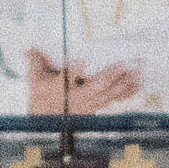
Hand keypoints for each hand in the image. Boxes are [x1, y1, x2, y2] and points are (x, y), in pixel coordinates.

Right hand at [18, 48, 145, 117]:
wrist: (47, 119)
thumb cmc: (42, 93)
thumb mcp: (34, 77)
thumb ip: (35, 61)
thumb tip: (30, 49)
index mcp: (57, 90)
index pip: (63, 81)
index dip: (73, 72)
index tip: (80, 60)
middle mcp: (75, 99)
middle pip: (93, 89)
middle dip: (109, 77)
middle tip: (122, 64)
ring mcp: (88, 105)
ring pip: (108, 95)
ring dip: (123, 83)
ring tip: (136, 72)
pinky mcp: (97, 106)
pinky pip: (115, 99)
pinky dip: (128, 91)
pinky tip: (138, 82)